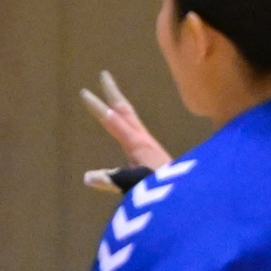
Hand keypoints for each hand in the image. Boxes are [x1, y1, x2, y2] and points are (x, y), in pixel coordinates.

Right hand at [78, 71, 174, 189]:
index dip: (98, 107)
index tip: (84, 93)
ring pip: (131, 117)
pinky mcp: (151, 151)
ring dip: (119, 104)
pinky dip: (126, 118)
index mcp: (136, 144)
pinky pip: (134, 127)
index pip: (113, 121)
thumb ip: (113, 180)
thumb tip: (87, 177)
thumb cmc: (159, 190)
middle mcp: (142, 139)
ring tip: (111, 96)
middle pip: (125, 110)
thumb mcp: (134, 186)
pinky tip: (125, 124)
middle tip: (103, 75)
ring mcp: (148, 144)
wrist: (186, 195)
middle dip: (113, 92)